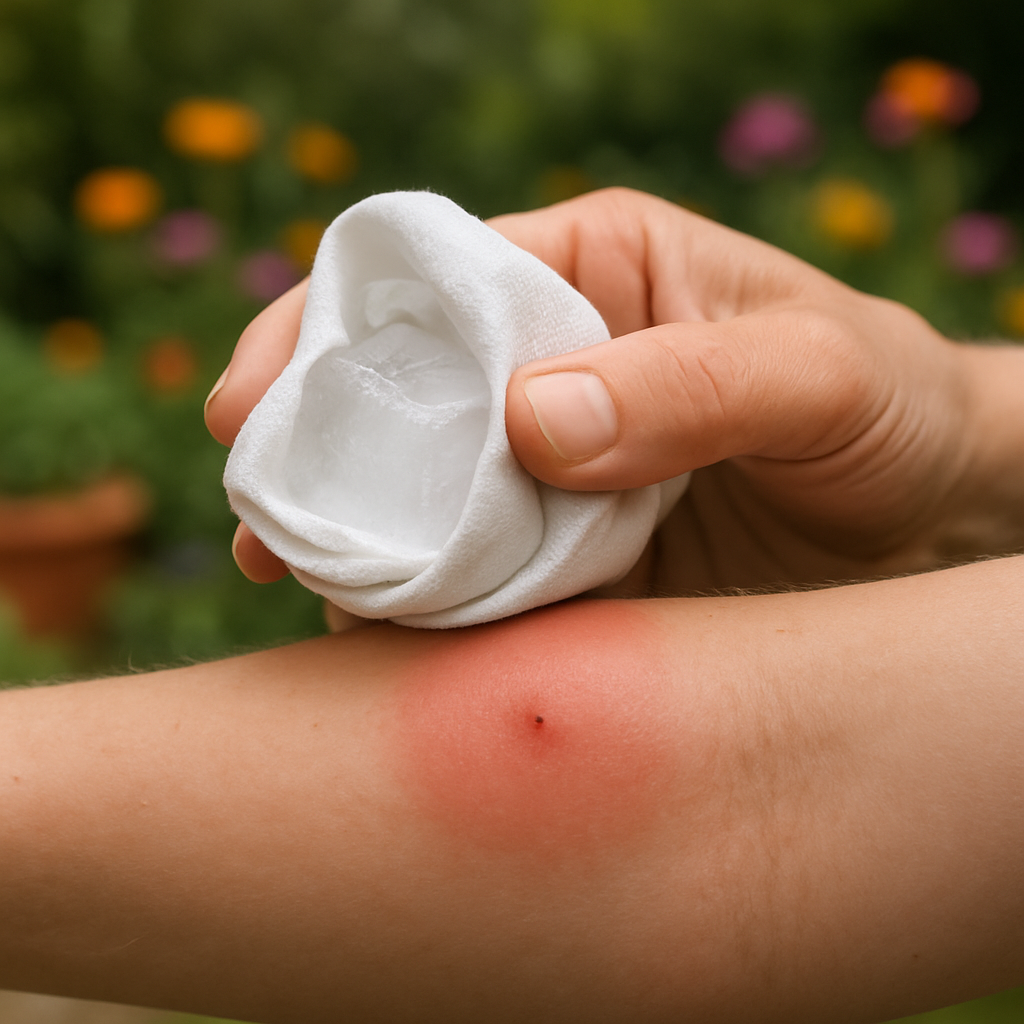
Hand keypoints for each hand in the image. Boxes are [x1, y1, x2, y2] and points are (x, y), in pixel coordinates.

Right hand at [205, 188, 1022, 600]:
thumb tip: (531, 421)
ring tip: (297, 584)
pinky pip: (474, 577)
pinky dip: (425, 607)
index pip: (428, 279)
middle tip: (260, 520)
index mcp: (590, 274)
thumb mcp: (817, 375)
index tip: (259, 403)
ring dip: (356, 537)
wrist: (931, 521)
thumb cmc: (888, 410)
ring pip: (424, 494)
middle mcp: (552, 364)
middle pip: (400, 394)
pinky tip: (383, 637)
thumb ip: (689, 383)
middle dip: (315, 449)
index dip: (326, 330)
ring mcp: (550, 469)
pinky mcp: (566, 556)